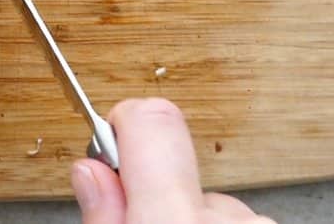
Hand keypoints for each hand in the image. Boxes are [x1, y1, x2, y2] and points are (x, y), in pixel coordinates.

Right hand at [71, 98, 275, 223]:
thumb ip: (103, 216)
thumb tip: (91, 170)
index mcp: (174, 220)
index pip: (150, 120)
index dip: (123, 125)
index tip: (111, 146)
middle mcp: (228, 217)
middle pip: (177, 170)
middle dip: (157, 196)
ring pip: (212, 203)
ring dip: (193, 221)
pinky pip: (241, 222)